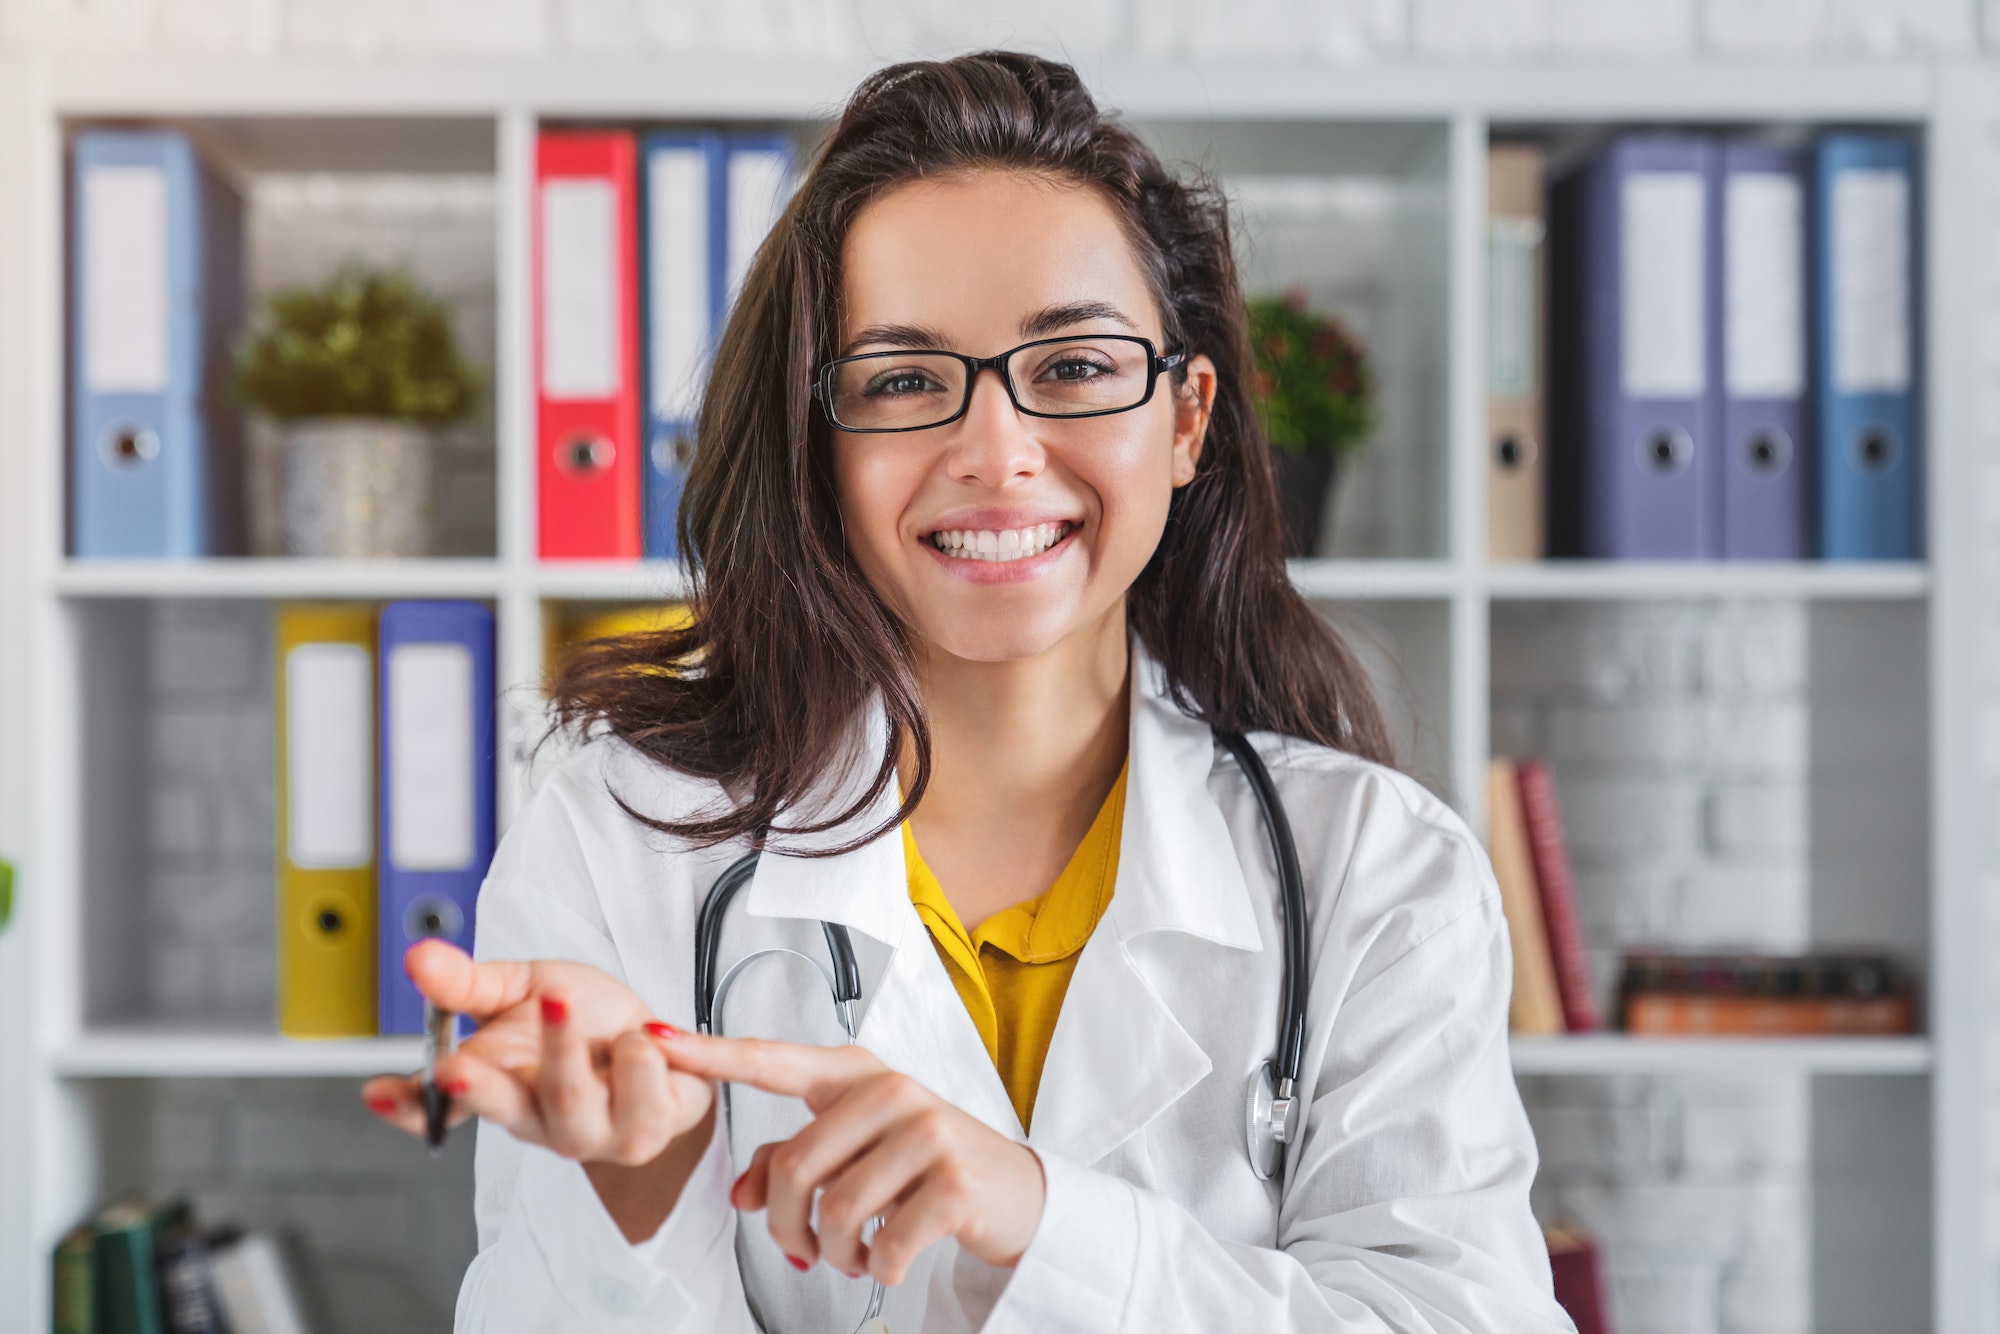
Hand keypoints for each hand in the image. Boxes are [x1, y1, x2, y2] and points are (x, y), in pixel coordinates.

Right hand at [361, 940, 712, 1167]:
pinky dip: (658, 1051)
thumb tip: (419, 957)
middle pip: (507, 1110)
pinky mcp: (652, 1128)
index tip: (380, 1094)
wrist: (659, 1045)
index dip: (410, 1106)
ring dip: (590, 1053)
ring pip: (580, 1104)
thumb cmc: (587, 1021)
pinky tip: (653, 1037)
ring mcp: (597, 1134)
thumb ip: (472, 982)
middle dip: (483, 1089)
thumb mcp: (526, 988)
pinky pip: (654, 1092)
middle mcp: (544, 1123)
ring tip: (615, 1027)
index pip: (442, 1108)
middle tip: (457, 1066)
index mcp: (502, 1089)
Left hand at [663, 1033, 1045, 1285]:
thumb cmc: (924, 1167)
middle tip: (804, 1251)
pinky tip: (889, 1262)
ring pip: (835, 1211)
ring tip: (855, 1256)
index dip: (711, 1054)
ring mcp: (926, 1132)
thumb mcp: (857, 1153)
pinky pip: (883, 1245)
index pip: (771, 1060)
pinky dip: (877, 1270)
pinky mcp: (954, 1182)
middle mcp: (890, 1091)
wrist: (1015, 1195)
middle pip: (794, 1168)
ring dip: (835, 1255)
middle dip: (789, 1228)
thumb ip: (792, 1159)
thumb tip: (742, 1194)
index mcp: (856, 1075)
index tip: (658, 1043)